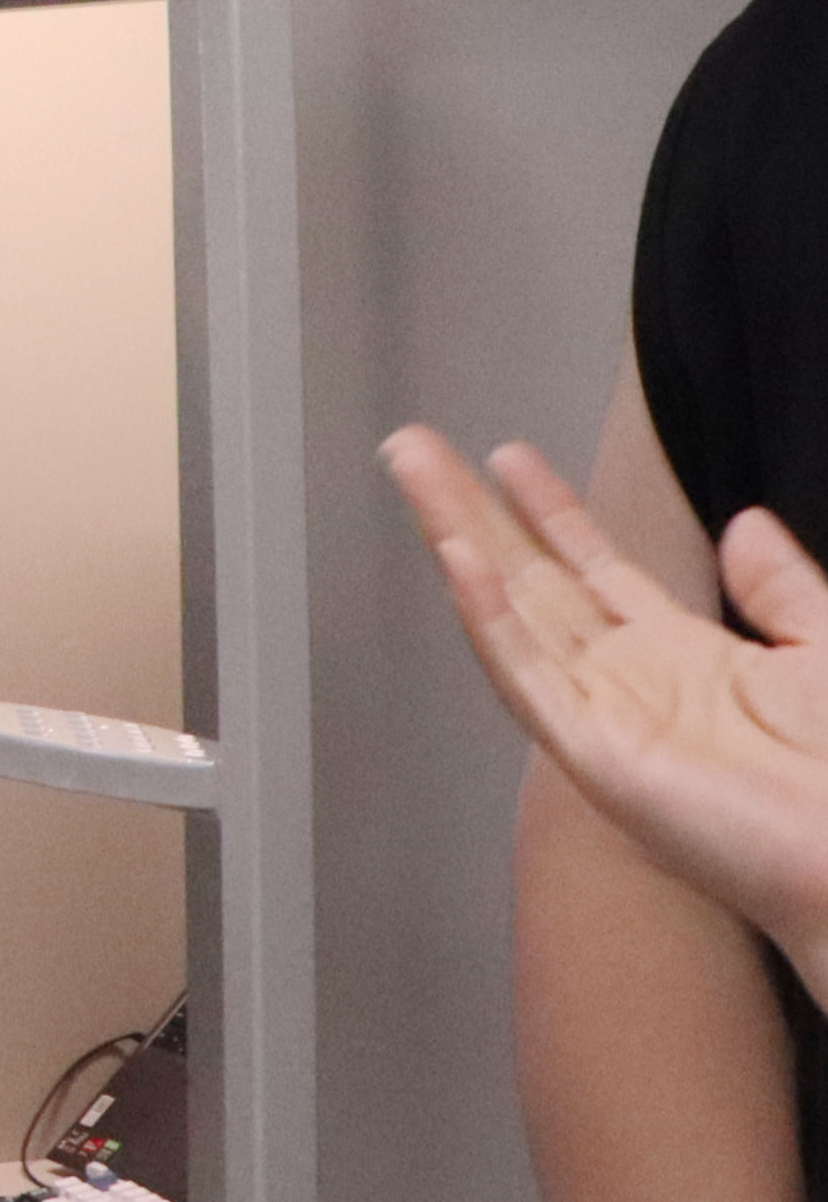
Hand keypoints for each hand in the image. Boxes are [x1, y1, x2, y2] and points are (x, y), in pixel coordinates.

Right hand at [386, 429, 827, 973]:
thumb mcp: (826, 650)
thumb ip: (781, 588)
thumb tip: (744, 523)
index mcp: (683, 660)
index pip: (593, 568)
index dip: (549, 510)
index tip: (506, 457)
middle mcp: (628, 682)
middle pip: (529, 576)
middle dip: (470, 509)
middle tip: (414, 448)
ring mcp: (601, 717)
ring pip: (510, 609)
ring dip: (458, 537)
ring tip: (415, 473)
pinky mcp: (592, 753)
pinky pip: (526, 675)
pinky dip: (489, 618)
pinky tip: (461, 562)